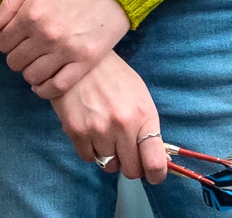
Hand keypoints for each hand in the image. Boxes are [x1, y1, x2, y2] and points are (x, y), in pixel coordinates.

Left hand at [0, 0, 129, 98]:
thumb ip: (9, 6)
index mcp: (30, 14)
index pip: (2, 42)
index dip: (5, 42)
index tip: (14, 39)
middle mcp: (45, 35)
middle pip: (15, 62)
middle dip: (16, 57)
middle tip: (26, 51)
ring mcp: (66, 50)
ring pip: (33, 76)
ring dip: (30, 72)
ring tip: (37, 64)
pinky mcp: (87, 61)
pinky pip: (59, 86)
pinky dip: (46, 90)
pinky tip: (45, 83)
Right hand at [53, 51, 165, 183]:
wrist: (78, 57)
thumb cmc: (113, 76)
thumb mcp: (140, 97)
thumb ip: (147, 128)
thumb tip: (155, 158)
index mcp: (142, 116)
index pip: (155, 162)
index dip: (157, 175)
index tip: (154, 175)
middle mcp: (121, 126)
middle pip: (132, 170)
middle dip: (131, 165)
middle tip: (126, 153)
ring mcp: (97, 129)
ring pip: (108, 165)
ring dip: (109, 156)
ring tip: (105, 138)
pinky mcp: (74, 129)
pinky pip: (87, 157)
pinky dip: (91, 151)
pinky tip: (91, 134)